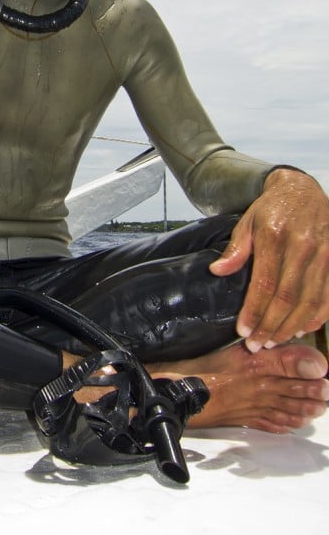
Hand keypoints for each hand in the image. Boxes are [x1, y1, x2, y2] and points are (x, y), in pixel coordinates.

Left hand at [210, 168, 328, 350]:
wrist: (302, 189)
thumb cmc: (271, 208)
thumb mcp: (247, 221)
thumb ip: (236, 249)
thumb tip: (218, 271)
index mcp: (275, 236)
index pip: (265, 284)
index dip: (254, 312)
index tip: (243, 331)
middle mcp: (302, 246)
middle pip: (287, 298)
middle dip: (271, 326)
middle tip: (257, 345)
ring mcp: (323, 254)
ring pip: (309, 301)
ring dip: (292, 327)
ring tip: (275, 341)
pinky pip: (328, 296)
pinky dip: (317, 317)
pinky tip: (301, 329)